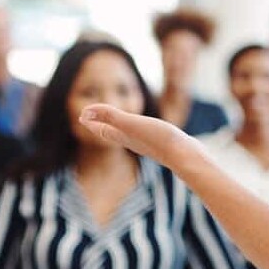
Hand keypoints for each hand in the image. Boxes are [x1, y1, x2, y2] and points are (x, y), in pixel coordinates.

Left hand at [79, 105, 204, 173]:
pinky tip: (145, 131)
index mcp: (124, 136)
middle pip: (112, 133)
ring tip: (116, 124)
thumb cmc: (159, 139)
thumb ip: (110, 116)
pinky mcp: (162, 144)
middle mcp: (134, 142)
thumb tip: (86, 111)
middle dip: (101, 125)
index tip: (82, 115)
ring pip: (128, 136)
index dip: (91, 122)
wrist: (186, 156)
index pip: (102, 129)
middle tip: (91, 119)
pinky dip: (137, 131)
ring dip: (119, 128)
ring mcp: (148, 144)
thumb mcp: (132, 123)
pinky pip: (144, 136)